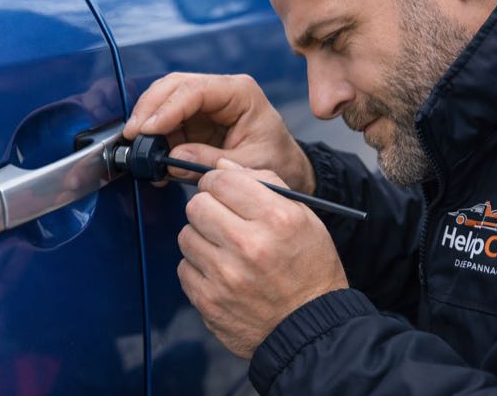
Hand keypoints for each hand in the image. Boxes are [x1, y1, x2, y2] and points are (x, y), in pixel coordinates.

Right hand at [122, 73, 314, 193]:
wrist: (284, 168)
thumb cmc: (276, 160)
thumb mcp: (249, 165)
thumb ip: (211, 161)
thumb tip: (173, 159)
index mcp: (240, 93)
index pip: (195, 90)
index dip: (166, 108)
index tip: (146, 129)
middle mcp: (221, 91)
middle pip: (174, 86)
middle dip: (149, 109)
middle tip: (132, 136)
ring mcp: (207, 103)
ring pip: (165, 100)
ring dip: (148, 123)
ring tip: (141, 152)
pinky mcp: (196, 119)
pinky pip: (167, 120)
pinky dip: (155, 136)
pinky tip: (152, 158)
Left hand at [177, 158, 347, 358]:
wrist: (311, 329)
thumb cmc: (310, 270)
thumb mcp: (304, 218)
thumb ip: (265, 184)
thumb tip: (222, 167)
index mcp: (276, 218)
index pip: (221, 181)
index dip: (217, 182)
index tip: (220, 190)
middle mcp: (249, 245)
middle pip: (197, 205)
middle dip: (207, 208)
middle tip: (221, 219)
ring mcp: (225, 276)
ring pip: (186, 235)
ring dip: (201, 238)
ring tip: (225, 249)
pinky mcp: (209, 301)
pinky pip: (184, 268)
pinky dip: (199, 268)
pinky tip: (221, 273)